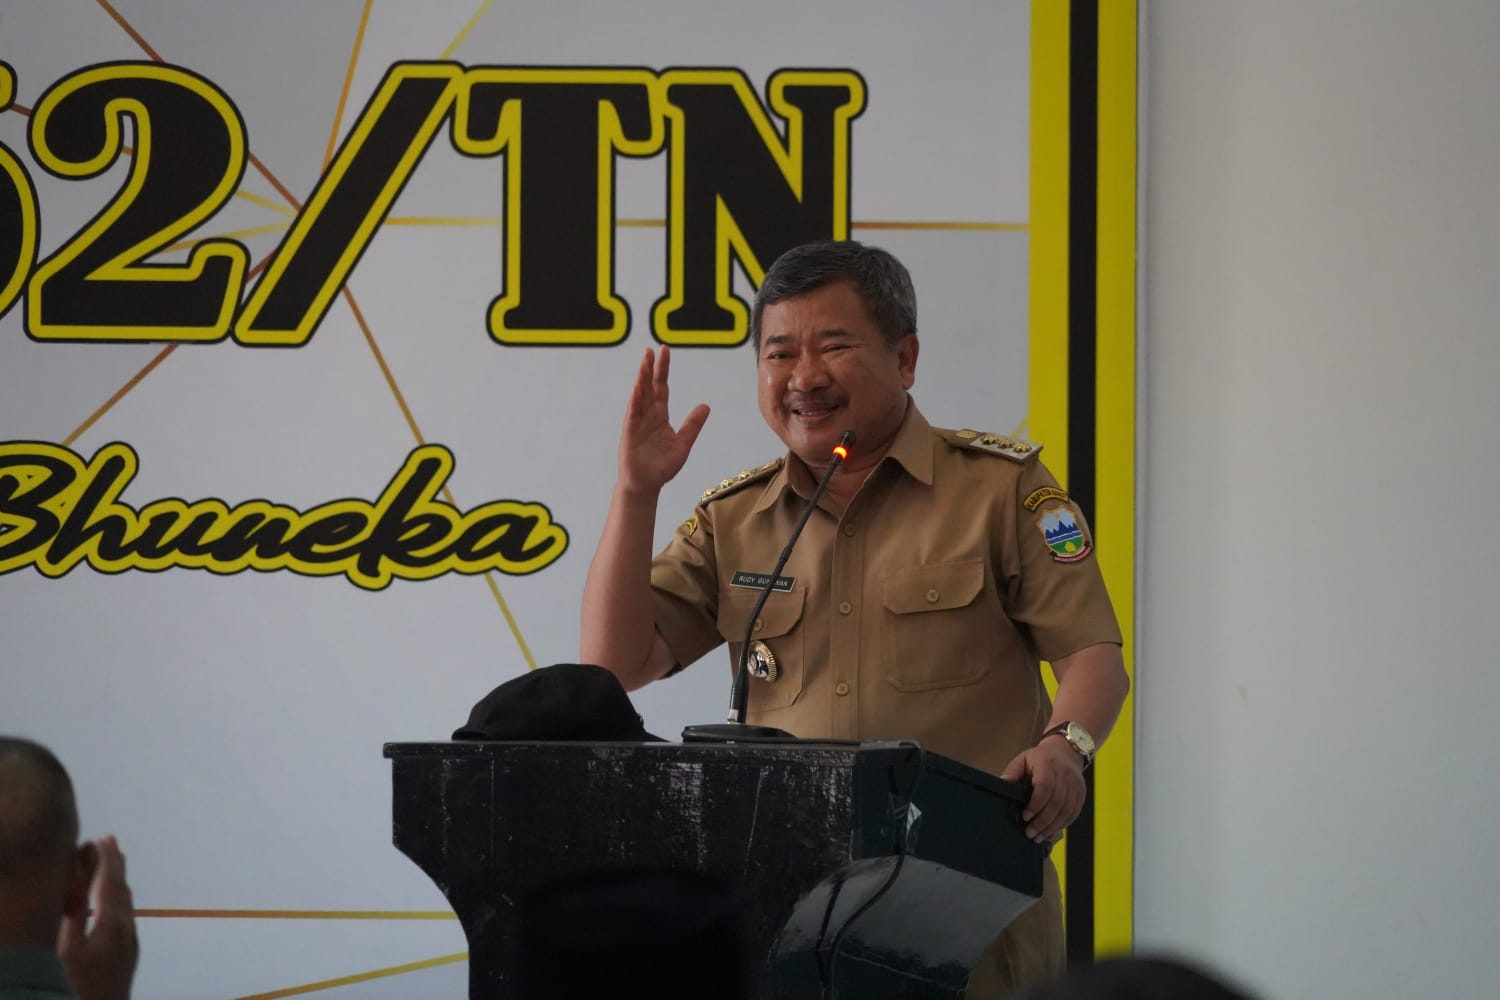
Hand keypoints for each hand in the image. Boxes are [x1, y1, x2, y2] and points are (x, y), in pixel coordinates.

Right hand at [58, 835, 138, 999]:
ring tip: (112, 862)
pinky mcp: (129, 950)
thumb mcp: (67, 952)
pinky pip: (125, 913)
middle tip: (110, 840)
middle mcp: (127, 927)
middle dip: (115, 863)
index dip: (107, 858)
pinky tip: (112, 899)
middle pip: (122, 887)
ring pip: (126, 901)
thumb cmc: (81, 987)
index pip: (110, 882)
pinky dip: (118, 896)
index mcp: (112, 923)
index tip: (105, 838)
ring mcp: (131, 939)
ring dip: (117, 879)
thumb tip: (76, 894)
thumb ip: (73, 920)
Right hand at [617, 346, 709, 493]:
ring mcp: (637, 423)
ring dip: (641, 379)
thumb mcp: (683, 444)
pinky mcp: (630, 433)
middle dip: (650, 368)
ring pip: (639, 396)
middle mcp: (647, 415)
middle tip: (652, 350)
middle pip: (649, 387)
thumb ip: (692, 425)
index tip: (664, 351)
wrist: (646, 485)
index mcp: (660, 415)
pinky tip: (638, 389)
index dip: (663, 370)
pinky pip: (632, 414)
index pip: (662, 388)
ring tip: (644, 363)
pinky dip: (635, 402)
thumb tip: (706, 406)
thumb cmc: (662, 467)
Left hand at [1000, 737, 1086, 843]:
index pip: (1045, 787)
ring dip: (1052, 827)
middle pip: (1056, 802)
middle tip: (1030, 833)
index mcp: (1048, 765)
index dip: (1036, 805)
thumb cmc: (1040, 758)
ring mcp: (1075, 785)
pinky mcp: (1081, 794)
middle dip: (1042, 822)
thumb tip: (1003, 783)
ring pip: (1066, 811)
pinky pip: (1074, 813)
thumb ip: (1012, 772)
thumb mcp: (1023, 759)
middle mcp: (1065, 775)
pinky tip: (1051, 832)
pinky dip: (1062, 825)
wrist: (1066, 751)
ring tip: (1039, 837)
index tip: (1025, 817)